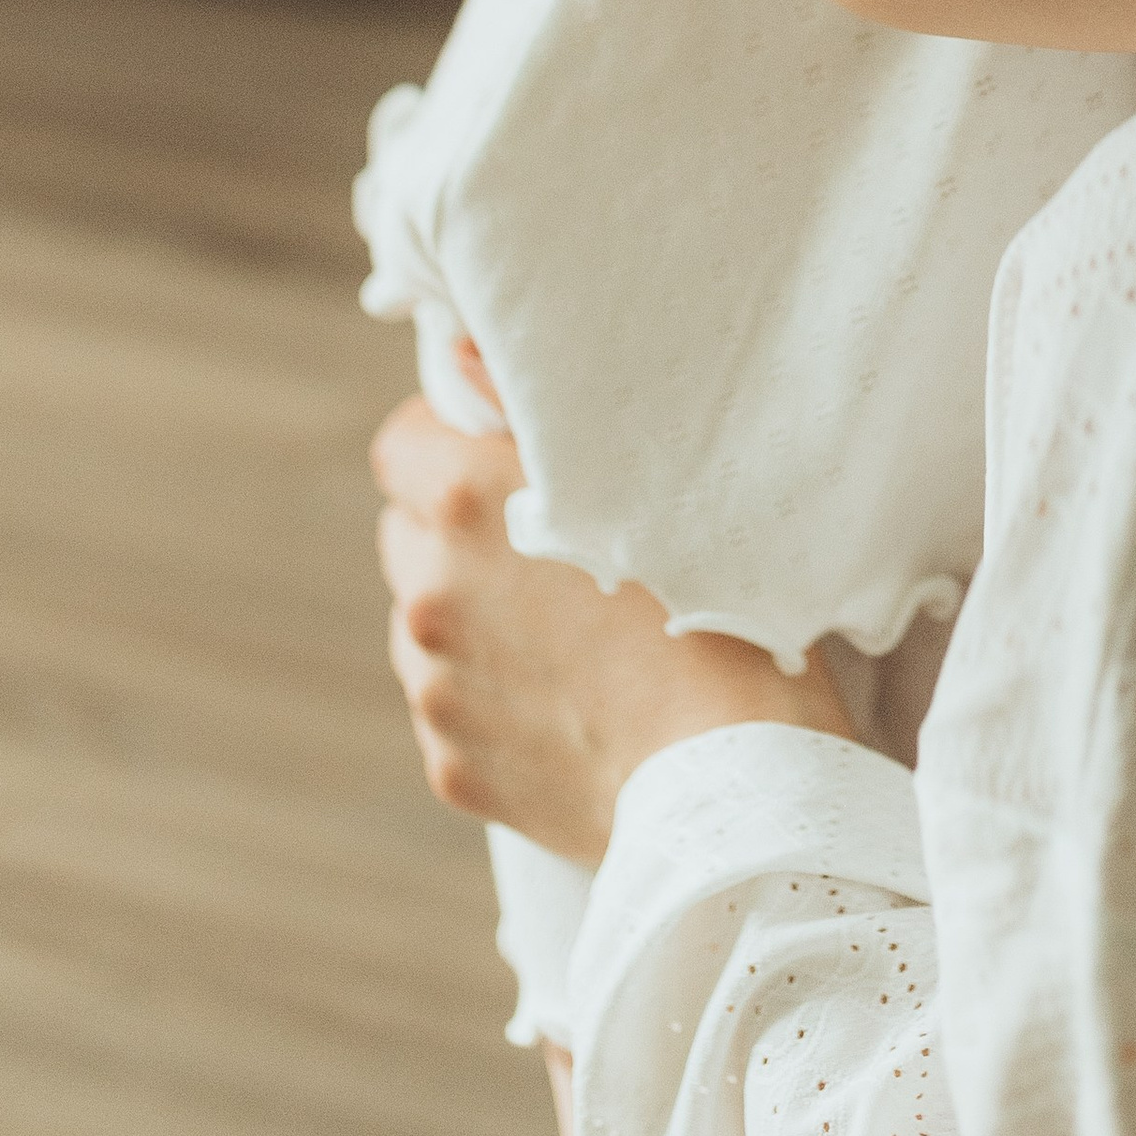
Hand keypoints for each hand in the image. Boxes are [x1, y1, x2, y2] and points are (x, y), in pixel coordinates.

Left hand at [370, 397, 855, 860]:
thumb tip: (465, 353)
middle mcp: (429, 590)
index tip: (517, 468)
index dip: (457, 447)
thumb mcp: (644, 476)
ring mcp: (433, 686)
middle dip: (464, 536)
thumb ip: (533, 406)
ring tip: (576, 638)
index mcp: (465, 500)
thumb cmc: (716, 609)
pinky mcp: (451, 764)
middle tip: (558, 551)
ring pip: (430, 623)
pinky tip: (573, 702)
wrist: (732, 782)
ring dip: (477, 618)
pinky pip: (457, 705)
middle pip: (413, 535)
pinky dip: (496, 697)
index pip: (403, 445)